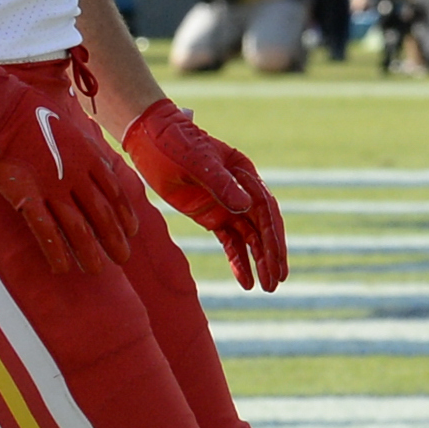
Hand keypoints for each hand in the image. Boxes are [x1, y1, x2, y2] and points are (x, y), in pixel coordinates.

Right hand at [0, 59, 139, 275]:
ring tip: (98, 270)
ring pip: (77, 227)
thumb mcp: (67, 124)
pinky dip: (55, 251)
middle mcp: (74, 174)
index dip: (124, 214)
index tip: (132, 231)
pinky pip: (44, 229)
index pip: (114, 191)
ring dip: (89, 251)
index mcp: (87, 155)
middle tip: (124, 258)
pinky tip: (62, 268)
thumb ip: (83, 145)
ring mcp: (51, 186)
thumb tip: (98, 159)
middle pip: (101, 213)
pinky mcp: (24, 195)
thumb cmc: (27, 110)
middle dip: (114, 238)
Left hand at [127, 100, 288, 291]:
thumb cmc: (175, 142)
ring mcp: (227, 205)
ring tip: (268, 288)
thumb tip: (246, 206)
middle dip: (271, 255)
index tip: (278, 259)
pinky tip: (245, 282)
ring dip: (259, 261)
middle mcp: (242, 191)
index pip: (265, 208)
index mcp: (244, 173)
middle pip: (263, 227)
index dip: (273, 235)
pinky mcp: (212, 216)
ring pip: (250, 238)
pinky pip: (230, 242)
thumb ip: (220, 183)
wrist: (150, 139)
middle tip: (278, 281)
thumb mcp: (196, 160)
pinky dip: (238, 261)